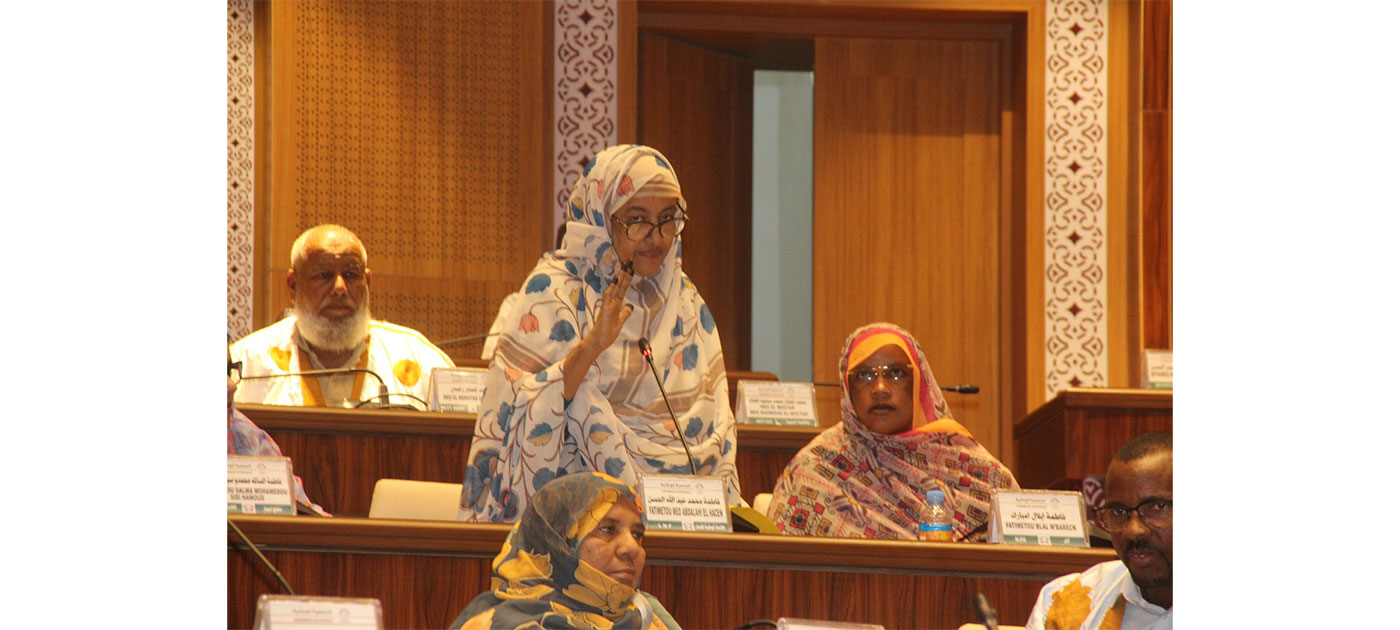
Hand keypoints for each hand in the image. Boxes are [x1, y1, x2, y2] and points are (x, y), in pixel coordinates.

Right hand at [561, 262, 633, 399]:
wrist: (596, 343)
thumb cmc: (606, 333)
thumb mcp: (619, 322)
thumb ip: (624, 313)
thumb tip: (630, 306)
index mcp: (614, 305)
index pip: (622, 289)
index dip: (626, 279)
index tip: (631, 268)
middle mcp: (610, 303)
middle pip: (618, 286)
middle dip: (624, 274)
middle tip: (629, 261)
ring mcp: (607, 307)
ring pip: (614, 290)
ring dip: (619, 279)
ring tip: (624, 269)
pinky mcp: (604, 313)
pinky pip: (608, 299)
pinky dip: (612, 291)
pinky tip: (615, 283)